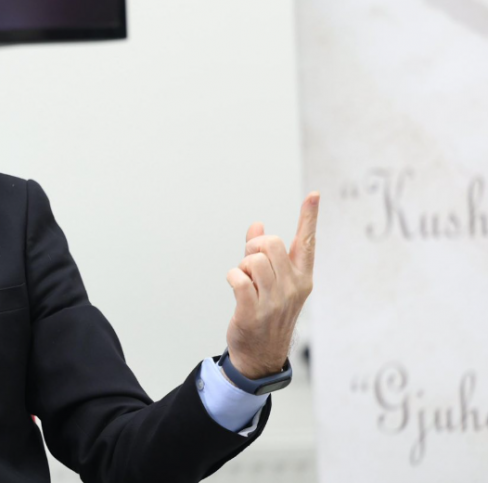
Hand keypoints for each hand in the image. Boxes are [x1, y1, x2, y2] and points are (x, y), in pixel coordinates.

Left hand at [224, 192, 317, 379]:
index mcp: (302, 278)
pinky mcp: (254, 311)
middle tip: (250, 265)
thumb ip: (262, 252)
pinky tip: (237, 289)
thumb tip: (256, 224)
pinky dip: (233, 277)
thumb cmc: (266, 311)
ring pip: (255, 260)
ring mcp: (275, 301)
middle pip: (272, 243)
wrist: (261, 353)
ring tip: (245, 281)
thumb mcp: (270, 281)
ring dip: (242, 266)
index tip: (313, 194)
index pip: (307, 242)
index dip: (309, 217)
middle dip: (255, 247)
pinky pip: (238, 279)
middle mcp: (293, 287)